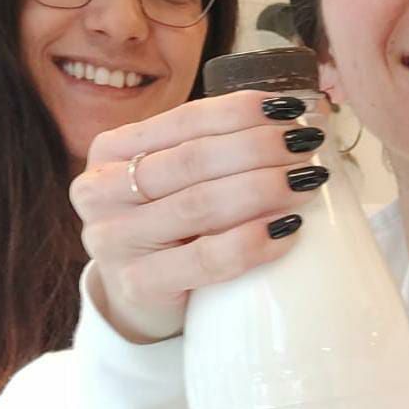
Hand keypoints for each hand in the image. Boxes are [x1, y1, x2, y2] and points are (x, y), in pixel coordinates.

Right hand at [70, 91, 328, 342]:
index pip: (185, 120)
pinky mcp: (137, 285)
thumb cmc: (170, 230)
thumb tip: (294, 115)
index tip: (290, 109)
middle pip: (194, 160)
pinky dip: (253, 242)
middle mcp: (101, 191)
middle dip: (260, 148)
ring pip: (201, 205)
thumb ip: (214, 149)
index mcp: (112, 150)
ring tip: (307, 181)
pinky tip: (288, 231)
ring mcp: (114, 240)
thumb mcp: (175, 181)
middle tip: (307, 146)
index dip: (242, 112)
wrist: (139, 300)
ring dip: (264, 189)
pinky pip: (207, 259)